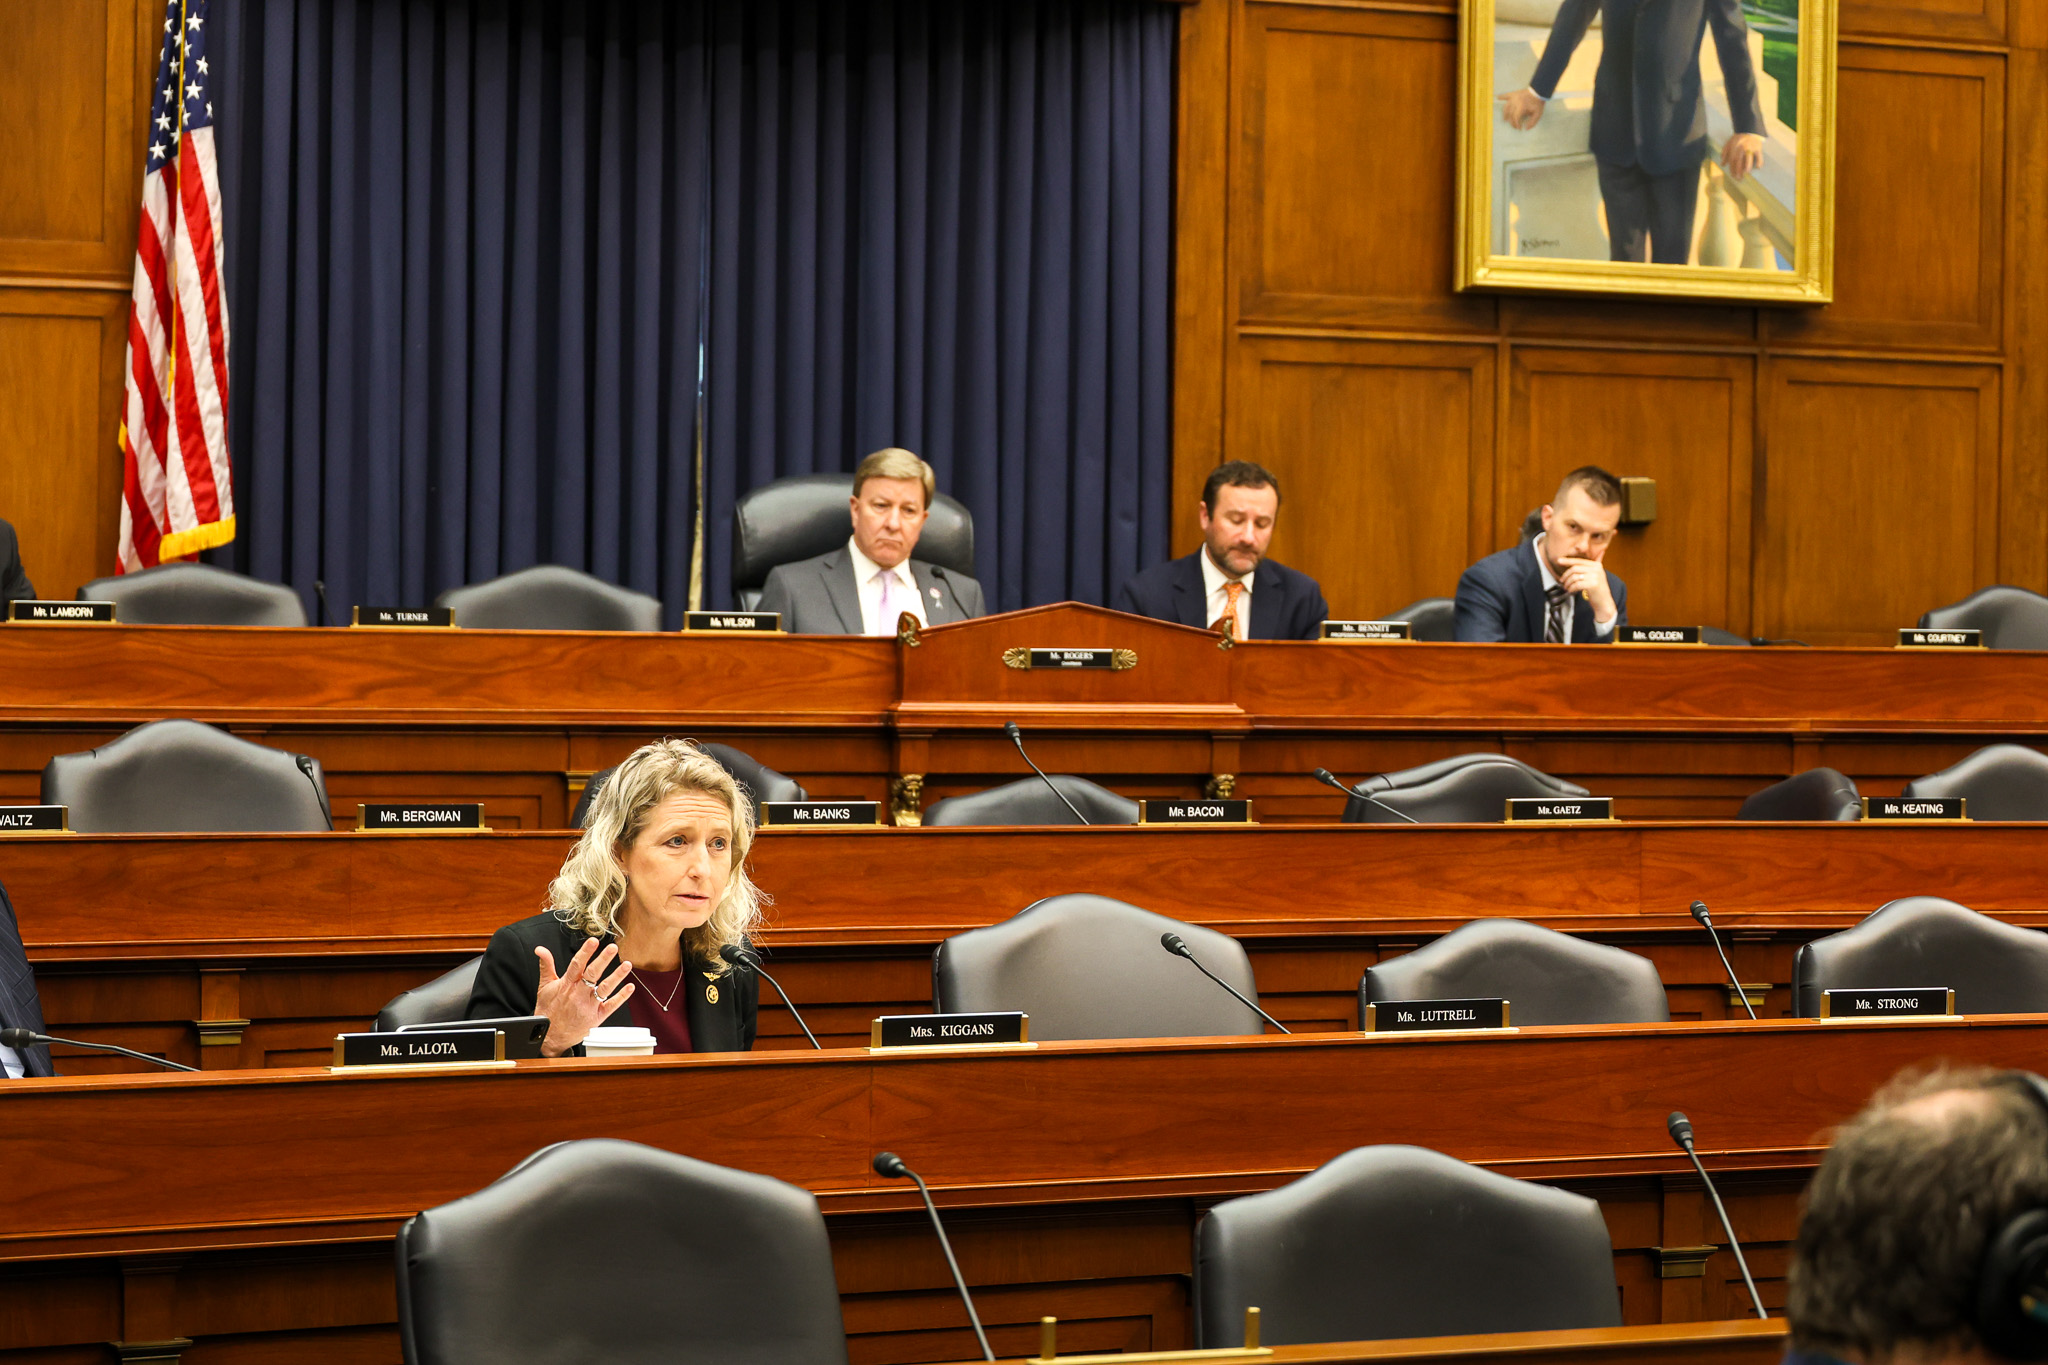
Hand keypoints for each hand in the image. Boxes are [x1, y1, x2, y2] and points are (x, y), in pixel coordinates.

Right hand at [533, 938, 635, 1056]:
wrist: (550, 1037)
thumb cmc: (548, 1012)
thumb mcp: (544, 987)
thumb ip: (546, 966)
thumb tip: (541, 950)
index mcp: (566, 985)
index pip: (576, 965)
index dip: (585, 952)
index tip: (593, 941)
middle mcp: (578, 994)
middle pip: (592, 974)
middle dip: (603, 960)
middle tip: (613, 948)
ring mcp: (588, 1006)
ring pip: (605, 989)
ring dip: (617, 976)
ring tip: (627, 965)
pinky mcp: (596, 1017)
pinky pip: (611, 1006)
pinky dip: (621, 997)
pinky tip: (630, 987)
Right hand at [1498, 88, 1545, 131]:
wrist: (1539, 91)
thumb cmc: (1538, 103)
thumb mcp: (1538, 114)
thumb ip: (1532, 122)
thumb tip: (1526, 128)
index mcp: (1521, 107)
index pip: (1516, 118)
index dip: (1516, 124)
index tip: (1519, 128)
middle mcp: (1516, 102)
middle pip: (1510, 114)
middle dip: (1512, 122)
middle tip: (1514, 126)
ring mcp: (1514, 98)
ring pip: (1506, 107)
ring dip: (1505, 114)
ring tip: (1505, 119)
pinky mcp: (1514, 94)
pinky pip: (1506, 95)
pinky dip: (1502, 96)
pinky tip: (1498, 97)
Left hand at [1556, 558, 1615, 624]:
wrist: (1604, 602)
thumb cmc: (1596, 590)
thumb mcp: (1593, 576)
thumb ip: (1585, 569)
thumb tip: (1569, 563)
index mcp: (1596, 565)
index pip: (1579, 561)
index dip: (1568, 561)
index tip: (1559, 560)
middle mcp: (1597, 569)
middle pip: (1575, 568)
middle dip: (1566, 575)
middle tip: (1562, 581)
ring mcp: (1596, 576)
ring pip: (1574, 576)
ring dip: (1568, 583)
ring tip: (1567, 587)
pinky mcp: (1593, 585)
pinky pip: (1576, 584)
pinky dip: (1571, 588)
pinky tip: (1571, 590)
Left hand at [1721, 133, 1763, 179]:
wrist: (1748, 129)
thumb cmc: (1738, 138)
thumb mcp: (1729, 143)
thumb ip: (1725, 153)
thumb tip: (1723, 164)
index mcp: (1734, 148)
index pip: (1732, 160)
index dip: (1732, 169)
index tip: (1733, 175)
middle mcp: (1741, 148)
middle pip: (1739, 161)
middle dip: (1738, 170)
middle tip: (1739, 178)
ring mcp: (1750, 147)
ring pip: (1748, 158)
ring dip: (1747, 166)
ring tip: (1746, 173)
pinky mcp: (1758, 147)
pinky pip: (1759, 155)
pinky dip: (1759, 161)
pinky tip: (1758, 167)